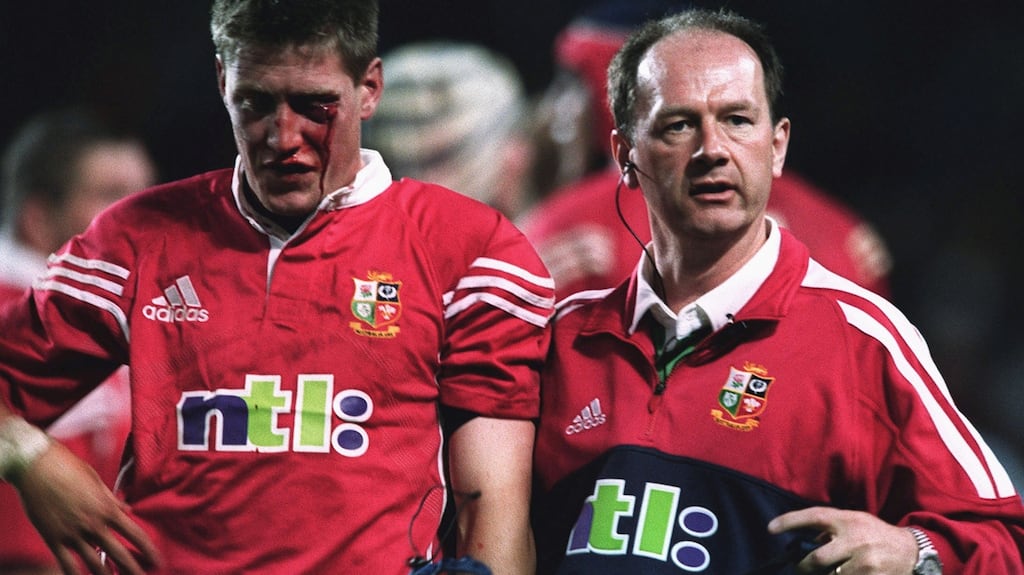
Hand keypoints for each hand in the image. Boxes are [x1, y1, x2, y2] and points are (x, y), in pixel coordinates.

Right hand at [11, 441, 161, 573]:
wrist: (38, 467)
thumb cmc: (70, 468)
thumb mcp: (98, 481)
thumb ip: (113, 499)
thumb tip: (127, 509)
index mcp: (108, 509)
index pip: (135, 535)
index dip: (148, 550)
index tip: (157, 561)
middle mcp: (94, 524)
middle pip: (119, 554)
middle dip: (133, 569)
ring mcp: (73, 534)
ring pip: (94, 563)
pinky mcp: (54, 538)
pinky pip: (66, 563)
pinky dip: (74, 574)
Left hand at [768, 507, 916, 573]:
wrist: (911, 551)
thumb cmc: (875, 533)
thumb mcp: (854, 521)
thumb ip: (830, 528)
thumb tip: (804, 543)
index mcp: (848, 520)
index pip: (814, 517)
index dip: (790, 521)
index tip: (770, 528)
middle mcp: (855, 540)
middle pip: (817, 559)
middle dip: (804, 566)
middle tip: (800, 567)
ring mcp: (865, 562)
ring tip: (828, 570)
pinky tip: (843, 573)